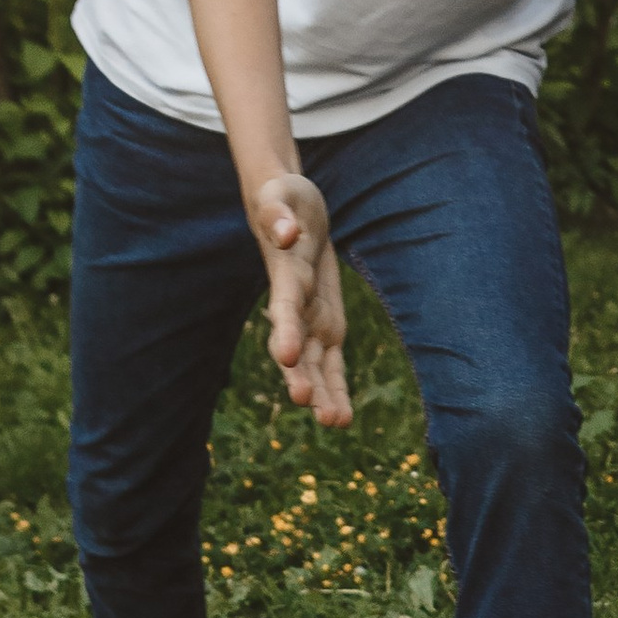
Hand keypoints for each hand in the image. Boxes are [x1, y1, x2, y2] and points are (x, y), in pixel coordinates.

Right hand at [248, 166, 350, 425]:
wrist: (289, 209)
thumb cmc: (281, 197)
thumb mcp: (279, 195)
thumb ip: (277, 213)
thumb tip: (285, 233)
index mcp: (283, 274)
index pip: (284, 306)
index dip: (284, 329)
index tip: (284, 356)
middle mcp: (294, 304)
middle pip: (296, 342)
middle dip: (299, 371)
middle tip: (304, 401)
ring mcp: (308, 319)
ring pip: (314, 361)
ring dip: (322, 391)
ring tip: (334, 422)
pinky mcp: (325, 324)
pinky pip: (332, 360)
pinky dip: (335, 386)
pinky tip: (341, 417)